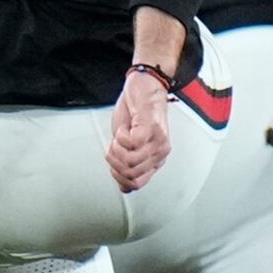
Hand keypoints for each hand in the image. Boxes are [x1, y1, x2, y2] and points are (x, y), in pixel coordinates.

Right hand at [109, 66, 174, 189]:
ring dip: (115, 149)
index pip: (136, 184)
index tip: (112, 163)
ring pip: (130, 161)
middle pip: (130, 174)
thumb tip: (124, 187)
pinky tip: (124, 128)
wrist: (145, 84)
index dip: (118, 177)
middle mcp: (160, 153)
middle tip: (113, 145)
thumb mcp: (127, 143)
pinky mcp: (152, 127)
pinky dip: (120, 137)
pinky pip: (131, 143)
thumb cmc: (135, 111)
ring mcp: (158, 141)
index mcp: (155, 160)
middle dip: (113, 162)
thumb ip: (126, 164)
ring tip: (118, 136)